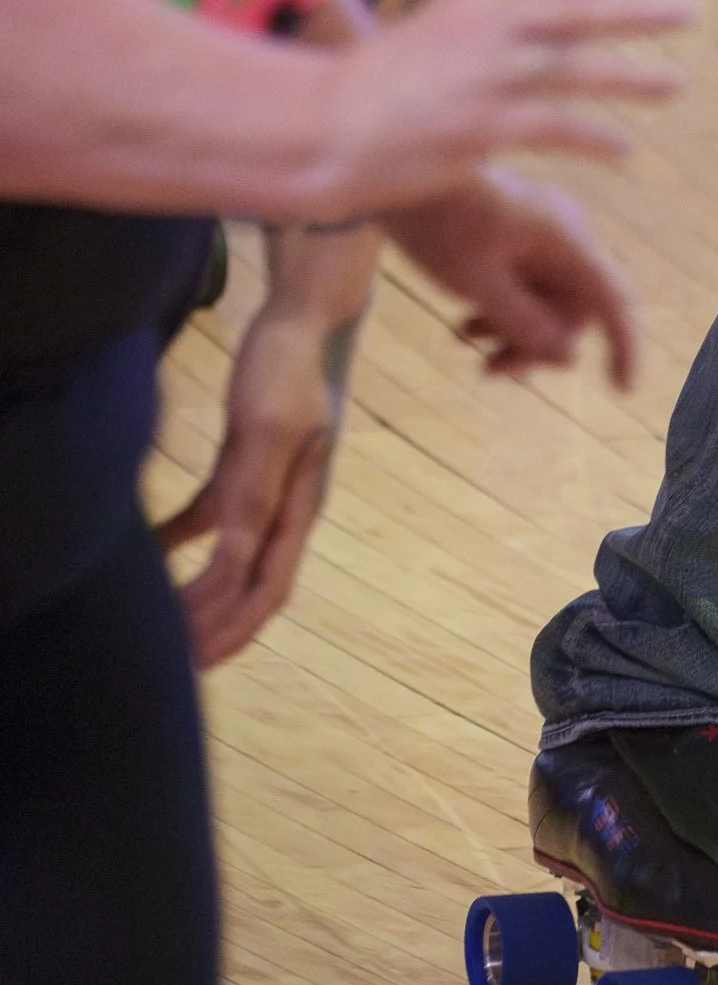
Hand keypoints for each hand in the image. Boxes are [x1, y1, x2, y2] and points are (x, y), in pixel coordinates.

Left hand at [160, 295, 353, 666]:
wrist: (300, 320)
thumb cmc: (287, 369)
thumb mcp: (269, 429)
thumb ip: (256, 492)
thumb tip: (236, 557)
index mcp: (301, 506)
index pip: (267, 585)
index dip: (233, 625)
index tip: (195, 656)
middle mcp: (287, 508)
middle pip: (254, 585)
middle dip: (219, 627)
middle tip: (178, 664)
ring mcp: (266, 488)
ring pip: (233, 561)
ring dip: (203, 595)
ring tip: (168, 626)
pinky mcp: (243, 466)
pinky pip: (210, 519)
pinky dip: (182, 541)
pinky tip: (148, 550)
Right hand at [301, 0, 695, 219]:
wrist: (323, 125)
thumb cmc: (377, 82)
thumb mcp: (437, 29)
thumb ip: (489, 21)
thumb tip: (539, 13)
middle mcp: (488, 28)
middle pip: (581, 10)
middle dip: (641, 8)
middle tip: (692, 9)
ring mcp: (486, 77)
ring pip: (578, 70)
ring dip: (634, 77)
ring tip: (679, 83)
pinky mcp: (481, 128)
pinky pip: (555, 129)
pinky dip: (594, 138)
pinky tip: (625, 150)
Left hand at [390, 167, 640, 385]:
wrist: (396, 166)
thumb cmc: (437, 222)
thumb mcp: (476, 283)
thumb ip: (524, 323)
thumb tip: (567, 359)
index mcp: (564, 238)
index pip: (613, 298)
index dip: (625, 345)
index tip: (622, 391)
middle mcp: (564, 232)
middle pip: (573, 308)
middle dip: (538, 344)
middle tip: (490, 369)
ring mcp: (543, 231)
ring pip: (548, 299)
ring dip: (516, 330)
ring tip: (468, 343)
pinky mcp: (519, 233)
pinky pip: (529, 283)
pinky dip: (504, 308)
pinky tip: (465, 323)